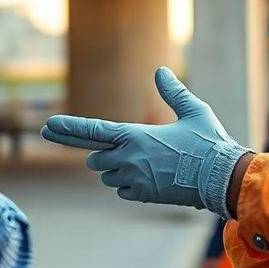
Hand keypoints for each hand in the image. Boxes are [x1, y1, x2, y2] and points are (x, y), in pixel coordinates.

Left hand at [40, 67, 249, 217]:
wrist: (222, 179)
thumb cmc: (209, 143)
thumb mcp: (194, 111)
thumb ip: (173, 92)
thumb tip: (160, 71)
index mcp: (135, 136)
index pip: (92, 131)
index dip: (67, 129)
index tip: (47, 127)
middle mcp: (129, 159)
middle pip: (96, 159)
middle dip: (103, 154)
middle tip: (128, 148)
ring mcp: (135, 181)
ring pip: (108, 176)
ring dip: (117, 169)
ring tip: (149, 162)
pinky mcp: (144, 196)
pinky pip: (123, 191)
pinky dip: (130, 184)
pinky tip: (152, 177)